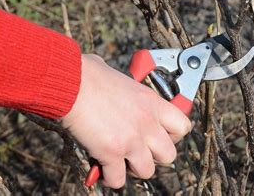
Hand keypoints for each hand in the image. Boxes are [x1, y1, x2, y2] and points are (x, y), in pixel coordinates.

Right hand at [61, 54, 191, 187]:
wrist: (70, 82)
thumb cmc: (89, 74)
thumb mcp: (120, 78)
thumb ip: (126, 87)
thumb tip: (112, 80)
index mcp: (153, 103)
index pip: (183, 126)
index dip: (173, 136)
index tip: (160, 135)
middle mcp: (148, 123)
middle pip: (169, 155)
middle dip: (154, 156)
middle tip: (139, 150)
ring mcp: (132, 140)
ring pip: (147, 171)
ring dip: (133, 169)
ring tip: (121, 161)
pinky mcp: (112, 153)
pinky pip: (117, 179)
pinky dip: (110, 178)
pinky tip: (102, 169)